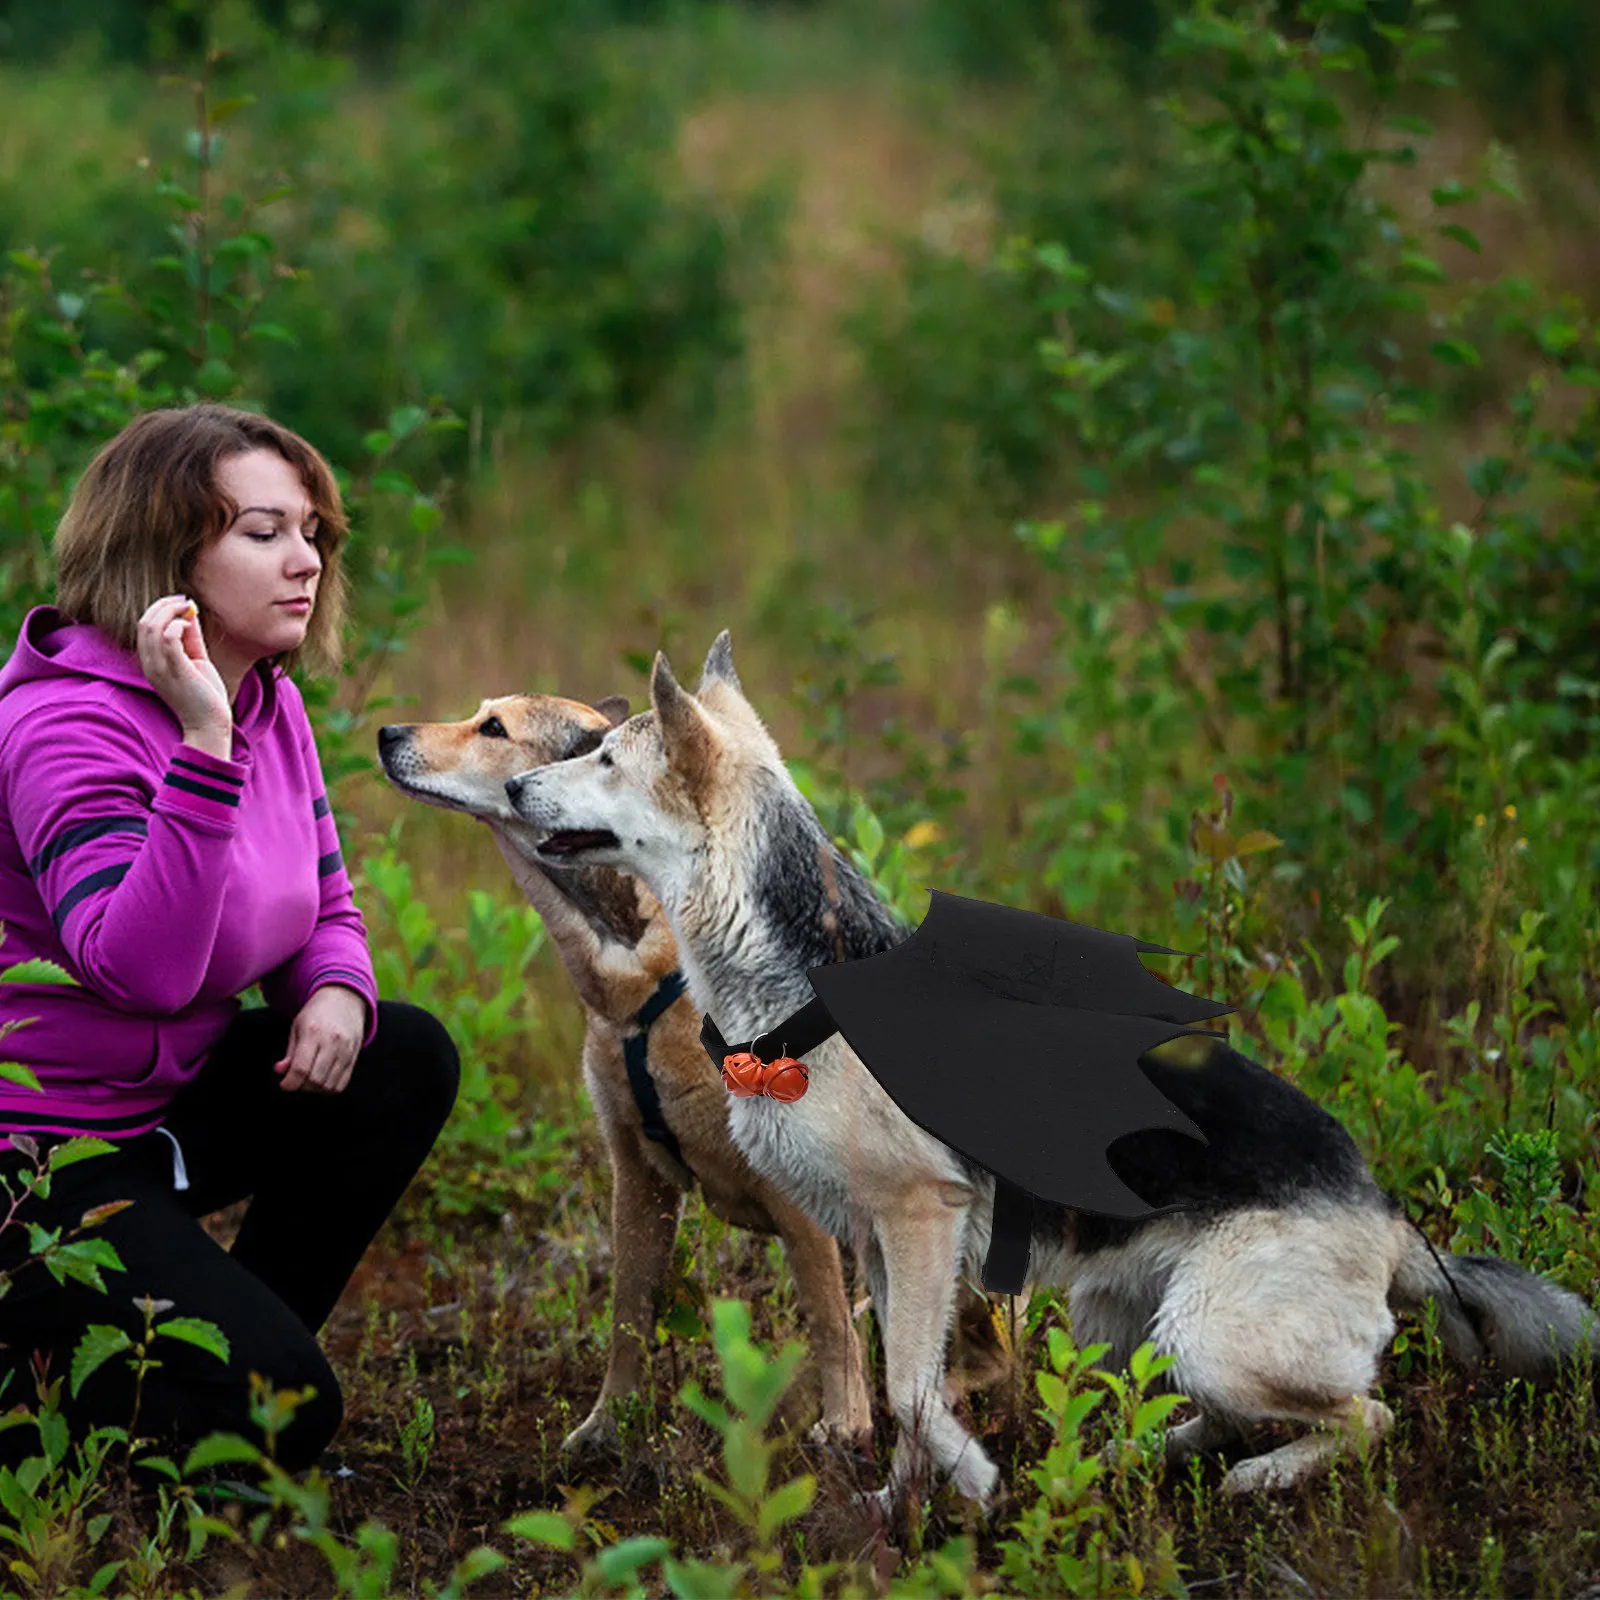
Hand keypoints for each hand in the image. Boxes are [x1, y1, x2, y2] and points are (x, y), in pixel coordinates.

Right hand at [137, 595, 230, 753]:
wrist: (209, 724)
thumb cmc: (204, 695)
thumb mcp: (195, 660)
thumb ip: (191, 639)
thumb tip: (190, 614)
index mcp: (151, 662)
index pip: (144, 628)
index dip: (159, 610)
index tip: (180, 602)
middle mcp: (150, 665)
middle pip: (144, 624)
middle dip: (163, 606)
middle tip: (184, 601)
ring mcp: (160, 668)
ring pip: (152, 628)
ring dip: (170, 611)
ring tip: (187, 609)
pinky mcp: (176, 671)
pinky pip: (168, 639)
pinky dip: (177, 626)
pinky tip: (189, 626)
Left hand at [275, 985, 366, 1093]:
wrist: (345, 999)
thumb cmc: (316, 1014)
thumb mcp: (297, 1027)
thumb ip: (290, 1053)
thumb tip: (281, 1072)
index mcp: (313, 1033)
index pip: (301, 1068)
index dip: (290, 1083)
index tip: (284, 1084)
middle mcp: (333, 1043)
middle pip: (315, 1080)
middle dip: (301, 1086)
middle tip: (296, 1080)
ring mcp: (346, 1051)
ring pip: (329, 1086)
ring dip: (315, 1089)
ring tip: (308, 1079)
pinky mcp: (355, 1057)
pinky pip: (341, 1084)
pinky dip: (329, 1088)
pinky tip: (322, 1079)